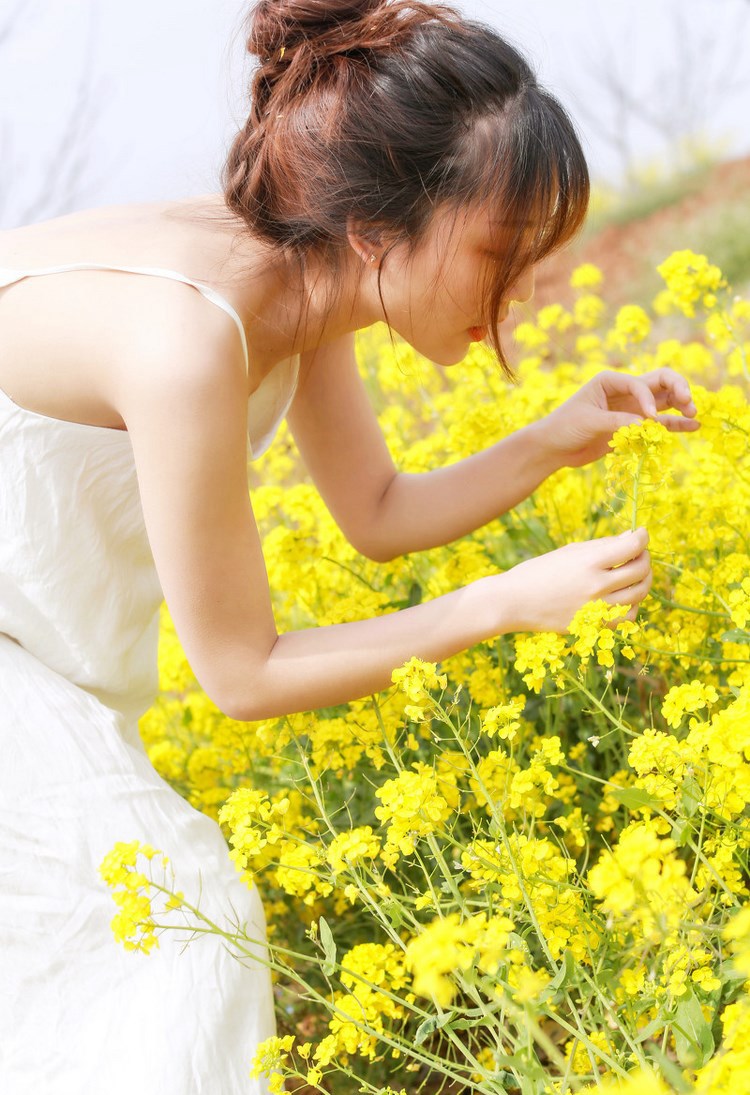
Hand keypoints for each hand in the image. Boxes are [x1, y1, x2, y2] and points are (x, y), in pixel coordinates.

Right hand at [495, 527, 651, 632]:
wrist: (513, 602)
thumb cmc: (538, 572)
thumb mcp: (568, 552)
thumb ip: (601, 546)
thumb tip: (631, 538)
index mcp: (589, 562)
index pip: (632, 546)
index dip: (642, 537)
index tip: (641, 534)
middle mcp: (596, 585)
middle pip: (640, 570)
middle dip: (645, 557)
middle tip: (639, 553)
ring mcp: (596, 608)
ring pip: (638, 594)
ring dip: (643, 580)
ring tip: (635, 574)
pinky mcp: (593, 625)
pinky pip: (627, 617)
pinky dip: (632, 605)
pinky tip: (625, 597)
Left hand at [538, 367, 699, 467]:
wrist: (553, 448)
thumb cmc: (564, 428)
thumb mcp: (589, 422)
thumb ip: (618, 421)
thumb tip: (646, 424)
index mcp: (610, 381)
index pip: (640, 383)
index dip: (648, 399)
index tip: (648, 418)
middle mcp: (625, 391)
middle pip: (660, 383)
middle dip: (677, 389)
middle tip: (688, 402)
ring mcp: (631, 408)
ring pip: (664, 402)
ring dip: (680, 405)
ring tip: (694, 413)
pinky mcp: (633, 427)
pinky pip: (659, 423)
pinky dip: (675, 424)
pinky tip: (694, 426)